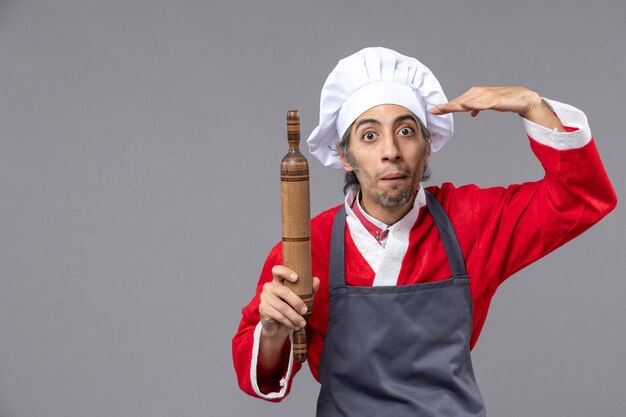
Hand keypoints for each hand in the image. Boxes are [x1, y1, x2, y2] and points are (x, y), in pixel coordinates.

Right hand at [258, 265, 319, 341]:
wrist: (278, 327)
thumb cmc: (290, 310)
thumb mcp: (302, 299)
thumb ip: (309, 290)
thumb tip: (316, 280)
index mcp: (277, 281)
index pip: (277, 270)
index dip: (285, 272)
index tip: (296, 278)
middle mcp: (269, 287)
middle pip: (284, 291)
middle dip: (297, 302)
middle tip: (305, 311)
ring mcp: (264, 297)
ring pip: (282, 306)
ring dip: (294, 316)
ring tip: (302, 323)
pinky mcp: (262, 308)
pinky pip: (278, 315)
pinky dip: (288, 321)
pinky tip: (294, 325)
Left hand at [430, 86, 564, 130]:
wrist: (522, 98)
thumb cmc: (504, 101)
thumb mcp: (487, 105)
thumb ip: (478, 108)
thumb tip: (471, 114)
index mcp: (475, 94)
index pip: (458, 101)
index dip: (446, 106)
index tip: (434, 110)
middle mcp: (479, 93)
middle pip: (459, 101)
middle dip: (446, 106)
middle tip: (433, 110)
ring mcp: (486, 96)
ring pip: (467, 102)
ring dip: (455, 106)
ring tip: (443, 109)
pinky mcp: (495, 100)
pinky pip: (481, 104)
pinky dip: (472, 105)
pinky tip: (464, 106)